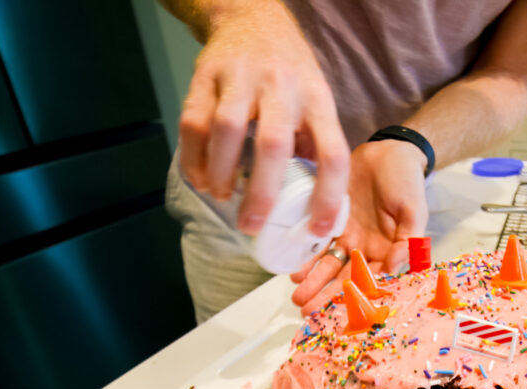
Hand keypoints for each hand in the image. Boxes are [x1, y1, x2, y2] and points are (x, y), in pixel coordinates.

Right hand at [177, 0, 348, 235]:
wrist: (252, 18)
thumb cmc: (289, 74)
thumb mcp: (315, 102)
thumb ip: (314, 145)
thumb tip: (313, 203)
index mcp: (317, 100)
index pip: (333, 154)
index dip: (329, 196)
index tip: (319, 230)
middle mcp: (282, 86)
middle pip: (273, 144)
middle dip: (262, 193)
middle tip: (251, 224)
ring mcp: (242, 77)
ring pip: (227, 129)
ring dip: (221, 171)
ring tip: (221, 195)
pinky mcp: (206, 74)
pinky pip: (194, 121)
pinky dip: (193, 156)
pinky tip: (200, 177)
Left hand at [289, 139, 428, 314]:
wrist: (388, 150)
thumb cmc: (407, 179)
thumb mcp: (415, 210)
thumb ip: (408, 240)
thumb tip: (395, 267)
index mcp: (389, 251)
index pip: (372, 280)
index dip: (356, 296)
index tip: (341, 311)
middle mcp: (367, 249)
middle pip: (345, 278)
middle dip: (326, 295)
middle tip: (307, 310)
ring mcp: (348, 236)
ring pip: (328, 265)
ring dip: (313, 281)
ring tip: (297, 296)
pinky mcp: (331, 221)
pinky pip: (317, 242)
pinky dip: (306, 256)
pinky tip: (295, 268)